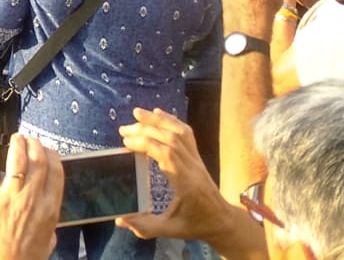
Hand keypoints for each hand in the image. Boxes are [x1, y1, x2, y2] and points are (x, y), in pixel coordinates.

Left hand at [0, 136, 63, 259]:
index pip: (56, 171)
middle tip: (31, 140)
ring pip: (16, 159)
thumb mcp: (50, 237)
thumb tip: (49, 210)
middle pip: (37, 160)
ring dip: (17, 144)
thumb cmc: (28, 256)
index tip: (48, 149)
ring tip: (16, 137)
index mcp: (50, 207)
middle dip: (35, 144)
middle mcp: (32, 197)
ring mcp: (10, 196)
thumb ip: (50, 220)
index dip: (53, 155)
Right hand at [117, 107, 248, 245]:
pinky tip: (158, 113)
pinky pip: (187, 134)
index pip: (166, 155)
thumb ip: (145, 226)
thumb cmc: (196, 225)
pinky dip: (172, 120)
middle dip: (145, 130)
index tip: (125, 142)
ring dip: (157, 120)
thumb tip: (119, 220)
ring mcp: (197, 160)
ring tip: (137, 113)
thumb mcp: (171, 231)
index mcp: (186, 184)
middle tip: (123, 130)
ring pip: (179, 132)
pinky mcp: (197, 156)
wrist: (223, 221)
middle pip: (170, 140)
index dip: (145, 144)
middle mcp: (193, 167)